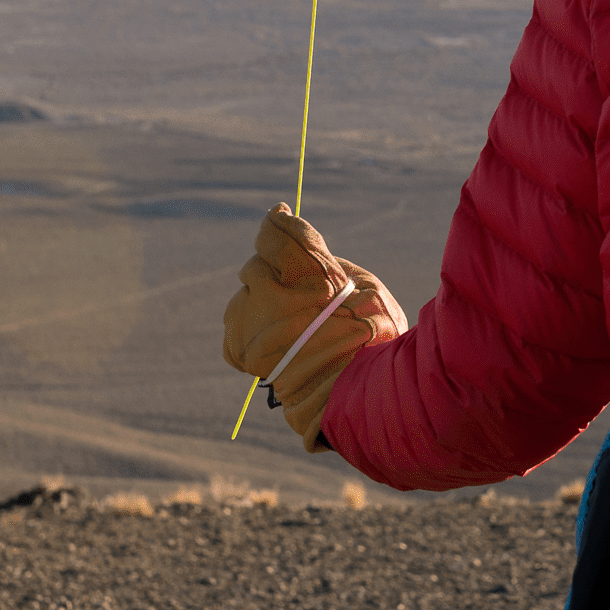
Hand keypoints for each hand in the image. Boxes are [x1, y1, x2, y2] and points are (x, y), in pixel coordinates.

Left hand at [223, 205, 404, 450]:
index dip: (279, 221)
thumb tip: (296, 250)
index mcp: (310, 273)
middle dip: (274, 272)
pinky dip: (250, 332)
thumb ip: (324, 263)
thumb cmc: (374, 336)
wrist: (362, 395)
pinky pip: (234, 330)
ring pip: (243, 299)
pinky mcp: (241, 353)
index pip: (277, 231)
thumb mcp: (364, 286)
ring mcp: (254, 326)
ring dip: (261, 304)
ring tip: (293, 326)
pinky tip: (276, 342)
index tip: (280, 214)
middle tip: (299, 289)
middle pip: (257, 266)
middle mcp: (274, 296)